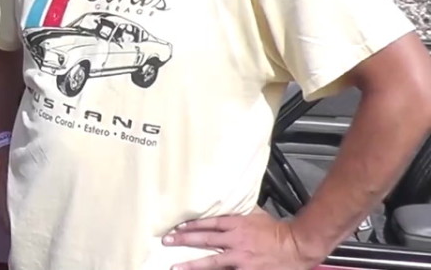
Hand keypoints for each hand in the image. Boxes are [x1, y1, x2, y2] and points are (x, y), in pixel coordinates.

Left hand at [161, 209, 322, 269]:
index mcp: (237, 225)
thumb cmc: (276, 230)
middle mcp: (236, 241)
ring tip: (175, 266)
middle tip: (166, 241)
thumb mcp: (256, 214)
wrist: (297, 246)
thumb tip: (225, 202)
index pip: (208, 223)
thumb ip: (239, 211)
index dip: (191, 225)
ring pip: (212, 262)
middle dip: (183, 240)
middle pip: (204, 240)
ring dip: (192, 264)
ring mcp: (241, 259)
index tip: (176, 227)